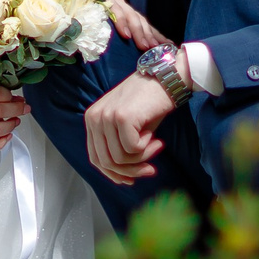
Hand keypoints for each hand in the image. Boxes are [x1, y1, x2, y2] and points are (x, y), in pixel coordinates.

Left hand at [84, 71, 176, 185]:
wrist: (166, 78)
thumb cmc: (150, 103)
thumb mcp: (128, 127)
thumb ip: (119, 147)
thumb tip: (123, 178)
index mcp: (92, 119)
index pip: (96, 158)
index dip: (113, 174)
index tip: (131, 180)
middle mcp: (94, 117)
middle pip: (106, 162)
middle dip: (130, 171)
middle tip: (150, 170)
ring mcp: (106, 116)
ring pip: (120, 158)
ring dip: (142, 158)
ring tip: (156, 145)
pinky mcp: (121, 117)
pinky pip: (132, 149)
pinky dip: (146, 149)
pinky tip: (156, 137)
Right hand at [105, 0, 167, 49]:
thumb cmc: (85, 13)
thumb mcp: (104, 25)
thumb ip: (116, 36)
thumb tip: (133, 50)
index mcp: (123, 11)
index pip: (143, 23)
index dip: (155, 34)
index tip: (167, 44)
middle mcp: (121, 4)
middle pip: (139, 20)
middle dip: (149, 34)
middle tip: (155, 48)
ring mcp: (112, 0)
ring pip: (130, 15)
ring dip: (138, 32)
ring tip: (144, 46)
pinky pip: (114, 10)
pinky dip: (121, 23)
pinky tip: (126, 34)